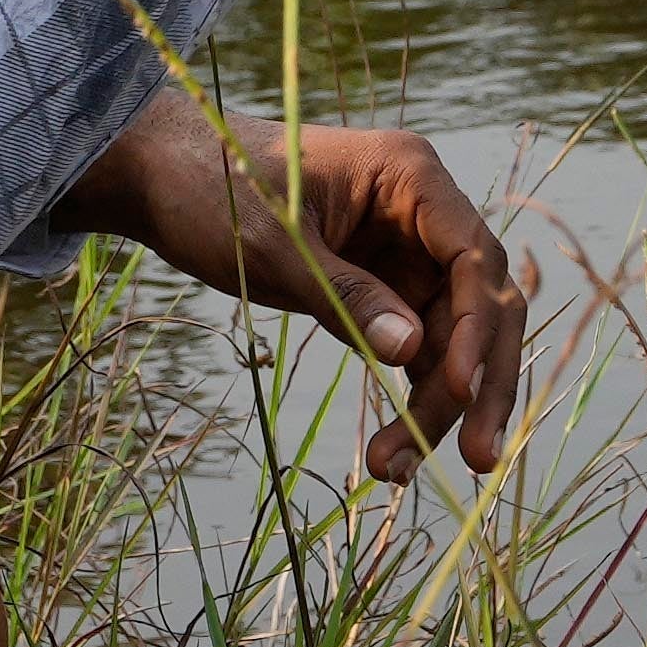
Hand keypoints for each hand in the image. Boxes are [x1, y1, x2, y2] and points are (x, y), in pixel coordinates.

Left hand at [59, 106, 528, 481]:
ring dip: (440, 407)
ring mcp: (408, 256)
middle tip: (477, 458)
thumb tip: (412, 353)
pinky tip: (393, 455)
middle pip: (480, 306)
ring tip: (395, 470)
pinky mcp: (385, 291)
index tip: (459, 389)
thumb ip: (343, 296)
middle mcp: (423, 215)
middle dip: (479, 382)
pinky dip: (410, 401)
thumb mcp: (274, 246)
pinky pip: (417, 352)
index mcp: (410, 176)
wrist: (165, 178)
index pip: (473, 258)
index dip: (478, 327)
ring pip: (453, 341)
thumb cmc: (214, 188)